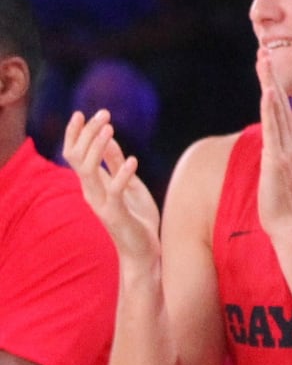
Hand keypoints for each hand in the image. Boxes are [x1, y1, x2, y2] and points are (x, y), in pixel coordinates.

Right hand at [63, 108, 160, 262]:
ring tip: (109, 129)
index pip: (74, 154)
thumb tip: (108, 137)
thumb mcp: (129, 185)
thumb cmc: (138, 218)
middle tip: (103, 114)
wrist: (145, 252)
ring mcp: (101, 204)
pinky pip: (115, 191)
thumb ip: (115, 164)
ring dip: (97, 148)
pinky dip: (122, 174)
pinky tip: (133, 160)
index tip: (81, 113)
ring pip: (88, 171)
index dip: (75, 134)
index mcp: (93, 184)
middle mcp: (91, 192)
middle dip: (87, 133)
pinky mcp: (116, 214)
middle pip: (77, 157)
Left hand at [255, 50, 291, 239]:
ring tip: (264, 61)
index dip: (275, 88)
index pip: (281, 112)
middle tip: (264, 52)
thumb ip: (280, 164)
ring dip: (270, 84)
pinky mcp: (276, 159)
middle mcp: (291, 144)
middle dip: (272, 78)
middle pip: (279, 105)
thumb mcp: (282, 178)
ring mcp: (285, 150)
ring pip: (275, 111)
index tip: (268, 68)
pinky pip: (273, 129)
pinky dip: (272, 109)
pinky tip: (269, 91)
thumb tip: (277, 157)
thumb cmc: (285, 207)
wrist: (290, 227)